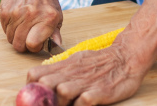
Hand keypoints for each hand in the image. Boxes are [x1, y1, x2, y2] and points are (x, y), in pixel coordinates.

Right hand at [0, 0, 63, 52]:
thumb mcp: (56, 14)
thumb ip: (56, 33)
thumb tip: (55, 47)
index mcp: (46, 19)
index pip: (32, 45)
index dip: (34, 47)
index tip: (36, 42)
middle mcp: (30, 16)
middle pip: (19, 45)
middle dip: (23, 45)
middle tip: (28, 37)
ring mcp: (15, 13)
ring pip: (10, 39)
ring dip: (16, 36)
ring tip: (23, 27)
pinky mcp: (4, 11)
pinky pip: (4, 29)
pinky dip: (10, 28)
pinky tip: (16, 20)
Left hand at [26, 40, 147, 104]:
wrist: (126, 56)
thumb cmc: (99, 62)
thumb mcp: (76, 61)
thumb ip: (60, 71)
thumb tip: (42, 82)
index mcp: (64, 66)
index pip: (35, 74)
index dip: (30, 87)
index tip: (32, 98)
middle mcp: (72, 73)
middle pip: (45, 83)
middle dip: (43, 98)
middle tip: (49, 105)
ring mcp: (86, 82)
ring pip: (62, 92)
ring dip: (61, 103)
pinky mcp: (101, 91)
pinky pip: (84, 101)